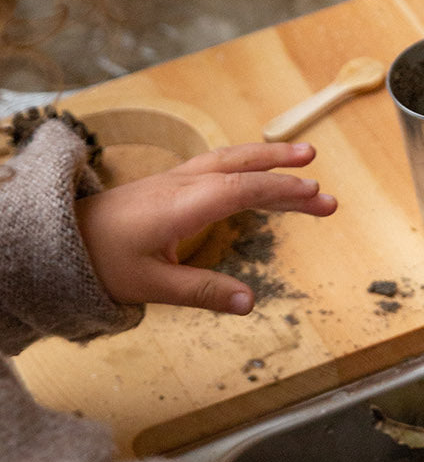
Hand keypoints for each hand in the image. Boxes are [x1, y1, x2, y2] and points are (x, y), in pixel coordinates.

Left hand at [75, 142, 336, 313]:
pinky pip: (218, 166)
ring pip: (229, 160)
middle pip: (240, 167)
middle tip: (324, 186)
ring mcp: (175, 181)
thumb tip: (250, 302)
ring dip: (268, 158)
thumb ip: (203, 293)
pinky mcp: (172, 185)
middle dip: (284, 172)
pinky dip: (248, 165)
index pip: (239, 190)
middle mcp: (180, 185)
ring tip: (305, 158)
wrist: (62, 240)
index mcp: (179, 206)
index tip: (315, 197)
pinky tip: (263, 172)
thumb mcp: (153, 287)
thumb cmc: (103, 262)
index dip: (280, 192)